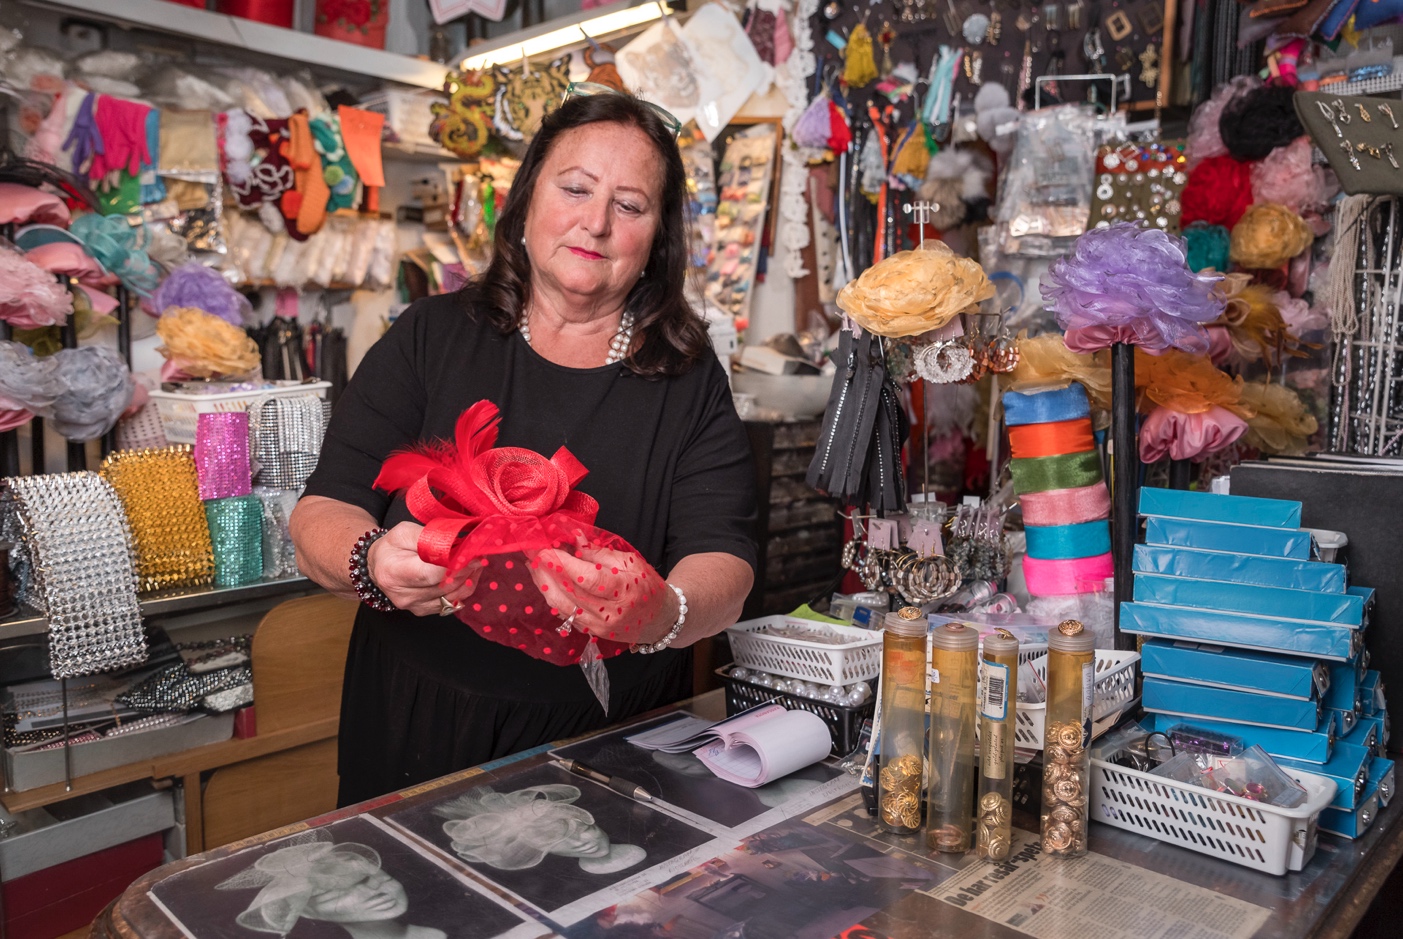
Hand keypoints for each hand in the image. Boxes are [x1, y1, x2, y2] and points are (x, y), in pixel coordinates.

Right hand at [366, 522, 481, 616]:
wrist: (379, 566)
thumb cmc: (392, 547)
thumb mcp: (404, 532)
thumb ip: (429, 538)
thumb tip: (456, 543)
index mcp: (393, 573)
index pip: (430, 574)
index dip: (454, 565)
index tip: (470, 553)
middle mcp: (403, 595)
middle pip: (444, 586)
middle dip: (465, 569)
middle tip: (477, 554)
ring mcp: (414, 606)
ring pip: (452, 596)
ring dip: (469, 578)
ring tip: (475, 562)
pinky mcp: (424, 611)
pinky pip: (452, 603)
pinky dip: (463, 588)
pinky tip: (467, 574)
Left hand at [528, 542, 675, 643]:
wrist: (659, 619)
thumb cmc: (647, 585)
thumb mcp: (630, 562)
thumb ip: (600, 553)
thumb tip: (573, 540)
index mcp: (624, 592)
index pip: (587, 579)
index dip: (563, 564)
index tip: (545, 549)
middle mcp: (609, 613)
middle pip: (568, 593)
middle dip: (546, 571)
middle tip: (531, 552)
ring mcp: (598, 626)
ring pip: (561, 605)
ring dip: (543, 583)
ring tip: (533, 564)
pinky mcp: (590, 632)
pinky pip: (564, 612)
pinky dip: (551, 595)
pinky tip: (544, 581)